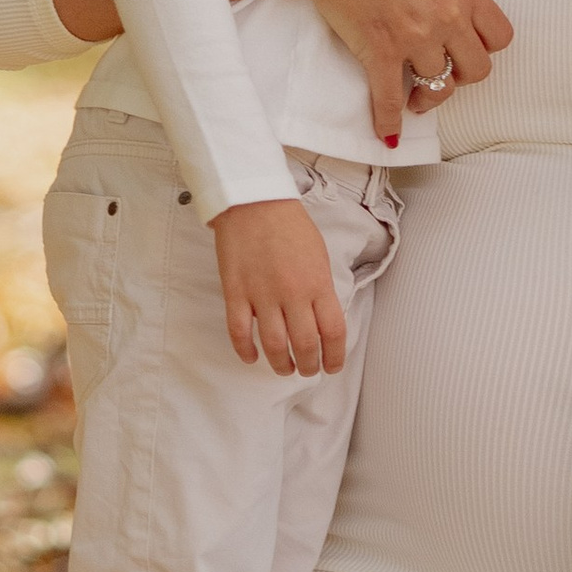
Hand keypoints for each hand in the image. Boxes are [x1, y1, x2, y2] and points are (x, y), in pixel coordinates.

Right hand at [213, 198, 347, 376]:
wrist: (254, 202)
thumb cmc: (289, 225)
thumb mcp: (320, 255)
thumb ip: (322, 289)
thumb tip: (324, 320)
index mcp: (318, 283)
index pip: (334, 333)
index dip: (335, 357)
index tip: (332, 366)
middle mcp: (292, 293)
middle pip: (305, 345)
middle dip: (309, 366)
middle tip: (308, 370)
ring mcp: (262, 295)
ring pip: (274, 346)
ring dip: (282, 365)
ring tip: (285, 368)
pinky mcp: (236, 293)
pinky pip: (240, 333)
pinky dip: (246, 351)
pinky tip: (253, 357)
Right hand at [222, 0, 513, 143]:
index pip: (499, 35)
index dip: (485, 45)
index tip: (467, 45)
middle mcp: (446, 16)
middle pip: (477, 69)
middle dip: (462, 73)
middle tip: (443, 70)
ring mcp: (414, 38)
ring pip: (438, 87)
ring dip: (427, 96)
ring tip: (415, 97)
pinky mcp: (378, 53)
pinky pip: (390, 99)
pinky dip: (388, 121)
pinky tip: (387, 132)